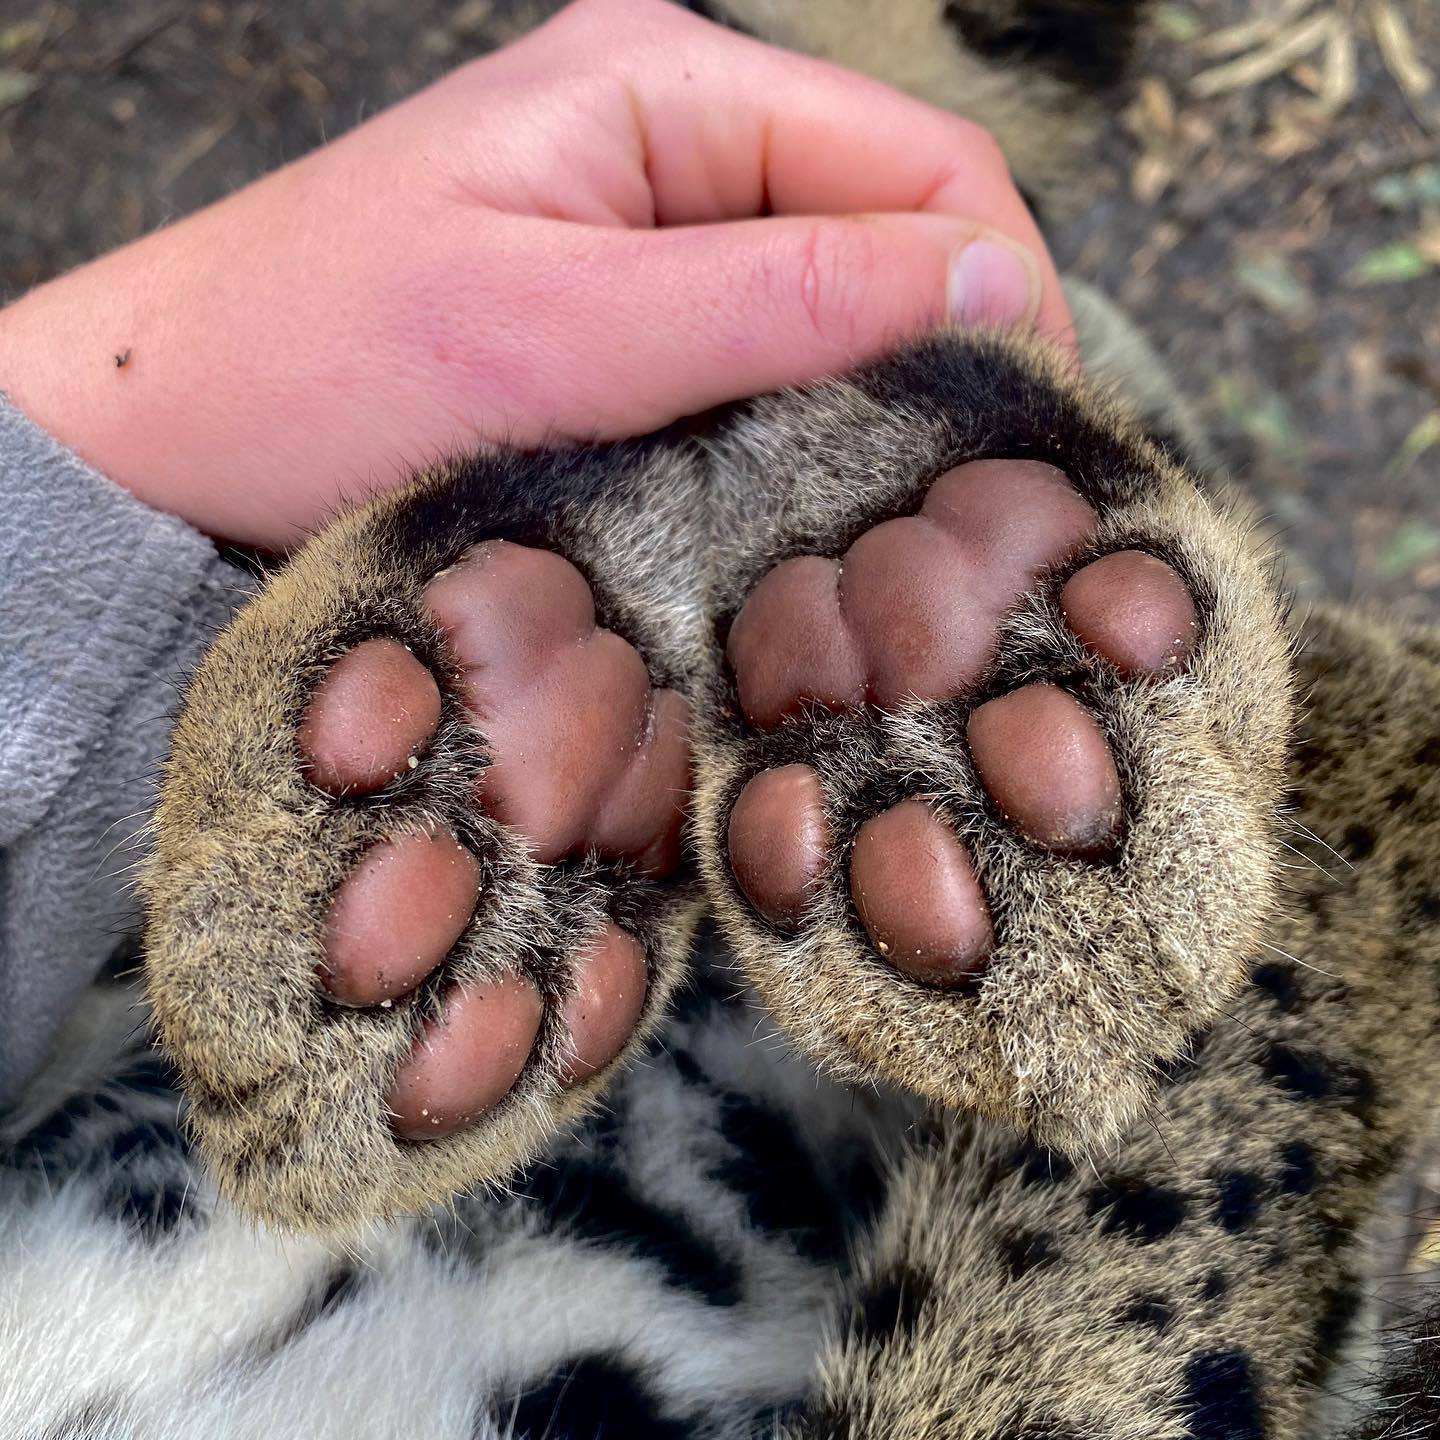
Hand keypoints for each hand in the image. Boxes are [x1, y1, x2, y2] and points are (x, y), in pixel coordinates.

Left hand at [0, 0, 1070, 548]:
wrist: (174, 430)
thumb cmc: (323, 368)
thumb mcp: (566, 334)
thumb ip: (787, 300)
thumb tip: (1003, 289)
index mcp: (671, 80)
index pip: (925, 168)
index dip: (1002, 299)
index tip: (1021, 443)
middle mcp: (677, 128)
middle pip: (894, 229)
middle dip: (940, 357)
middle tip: (951, 499)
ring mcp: (652, 218)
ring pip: (838, 301)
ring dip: (872, 400)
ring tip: (877, 511)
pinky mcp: (626, 304)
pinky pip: (764, 350)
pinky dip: (799, 421)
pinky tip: (793, 493)